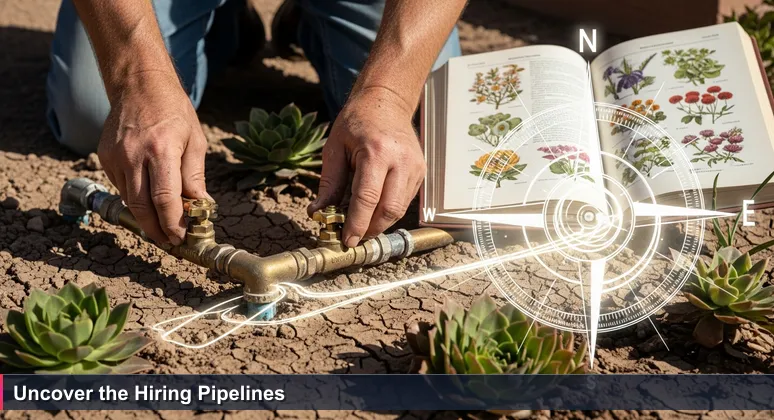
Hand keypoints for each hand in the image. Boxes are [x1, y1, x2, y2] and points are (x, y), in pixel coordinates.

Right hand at [97, 71, 208, 245]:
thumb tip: (200, 207)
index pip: (165, 200)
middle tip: (169, 241)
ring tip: (162, 225)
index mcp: (161, 151)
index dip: (173, 224)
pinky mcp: (104, 157)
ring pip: (129, 200)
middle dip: (156, 230)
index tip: (181, 237)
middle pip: (141, 207)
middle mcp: (134, 156)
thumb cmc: (174, 111)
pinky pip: (121, 187)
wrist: (139, 85)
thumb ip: (195, 177)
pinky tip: (148, 198)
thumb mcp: (195, 141)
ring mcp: (115, 157)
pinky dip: (135, 197)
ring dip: (145, 216)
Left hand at [307, 88, 425, 246]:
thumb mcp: (335, 148)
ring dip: (380, 223)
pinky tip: (374, 211)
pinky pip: (405, 200)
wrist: (386, 102)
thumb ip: (329, 183)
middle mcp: (401, 160)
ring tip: (362, 226)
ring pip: (399, 209)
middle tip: (354, 238)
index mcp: (376, 152)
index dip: (357, 223)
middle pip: (389, 209)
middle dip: (371, 229)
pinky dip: (388, 211)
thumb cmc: (356, 123)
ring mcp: (415, 166)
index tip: (347, 240)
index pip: (367, 198)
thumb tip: (318, 213)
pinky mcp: (420, 171)